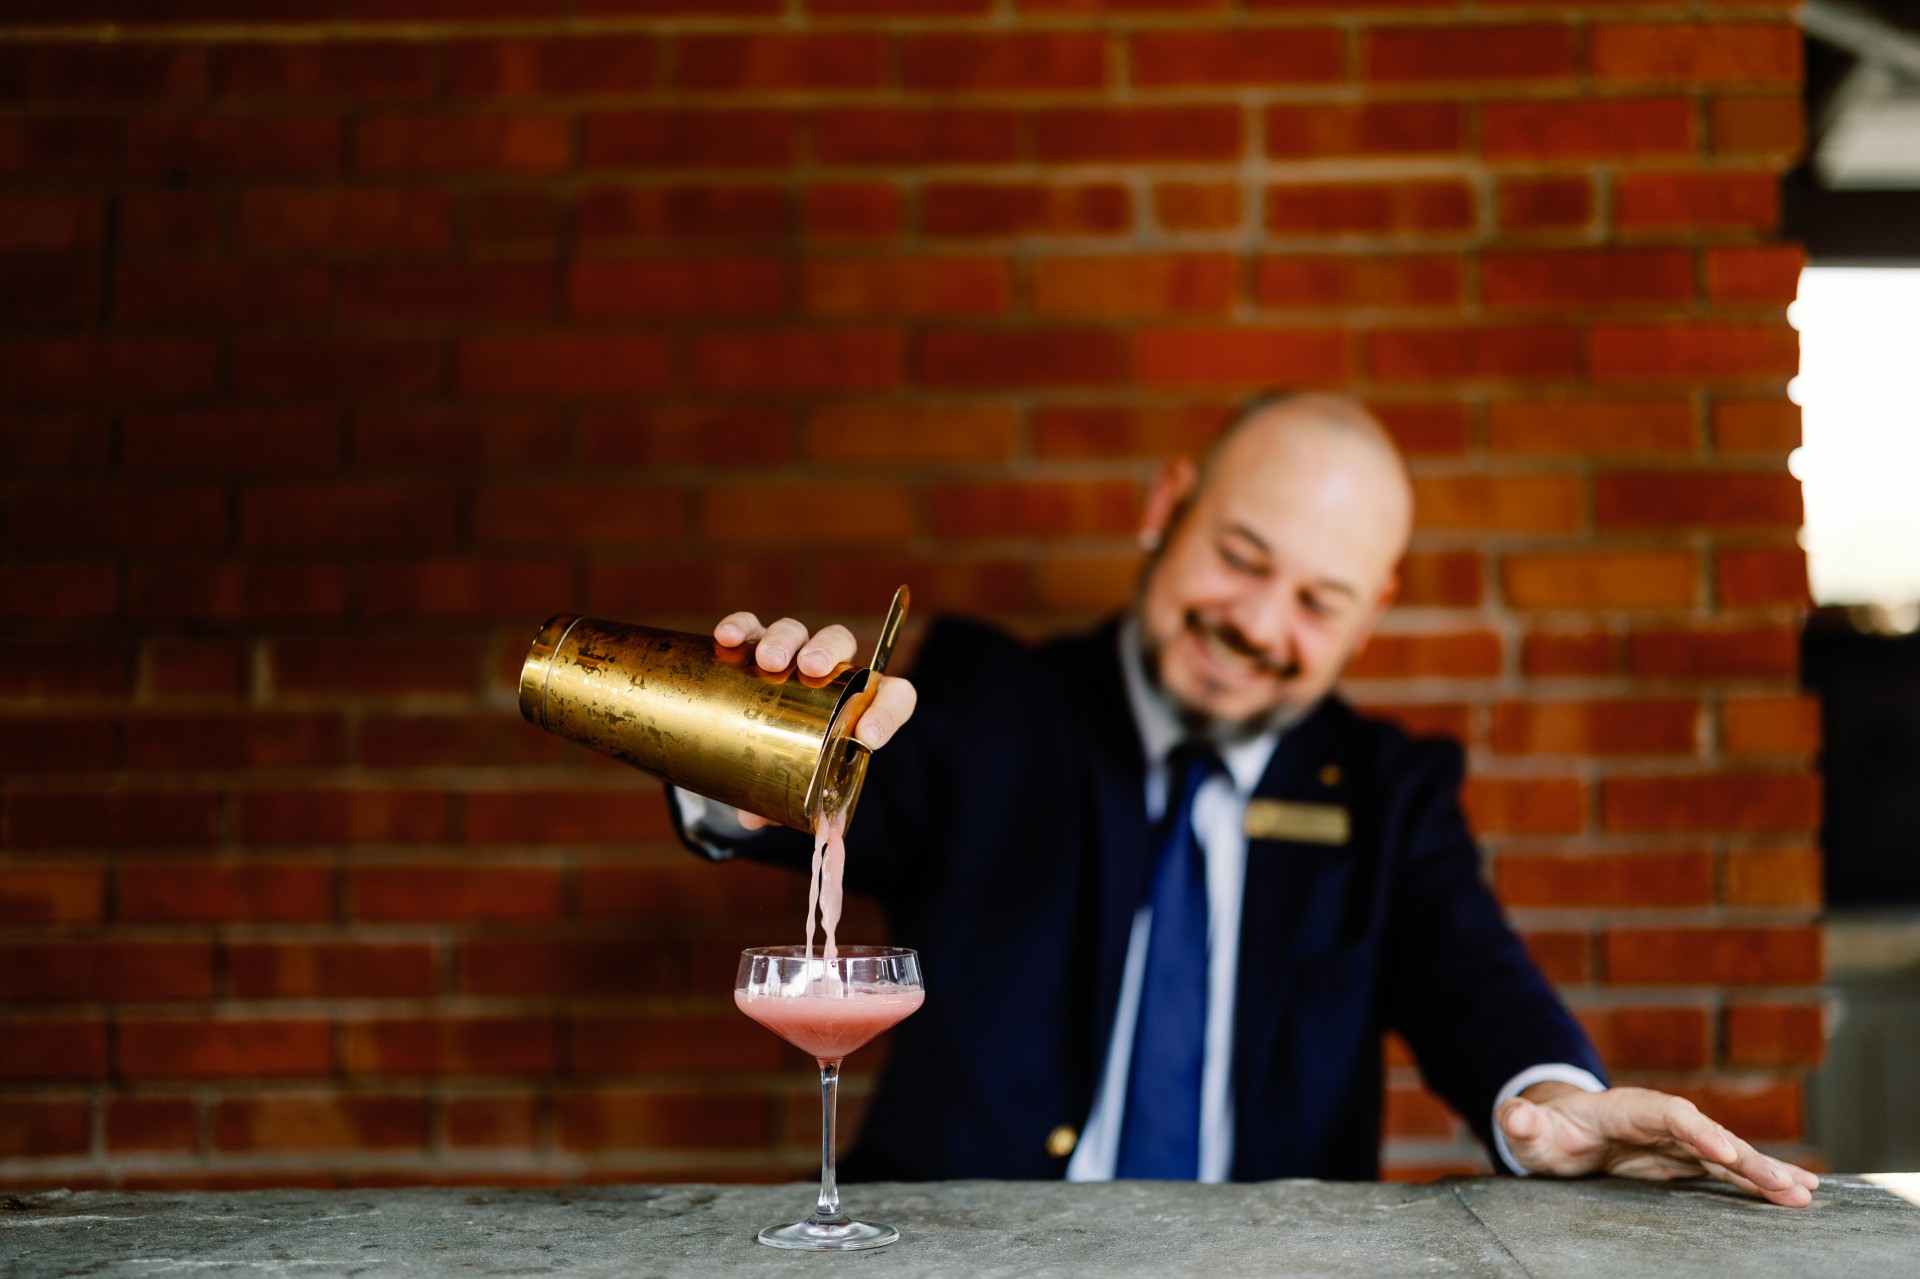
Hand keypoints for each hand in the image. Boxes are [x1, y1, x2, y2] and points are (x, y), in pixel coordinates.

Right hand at [714, 612, 918, 830]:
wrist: (763, 740)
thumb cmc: (794, 763)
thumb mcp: (797, 786)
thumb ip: (780, 803)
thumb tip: (752, 819)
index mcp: (860, 705)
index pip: (895, 696)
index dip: (887, 712)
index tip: (867, 738)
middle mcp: (830, 671)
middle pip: (840, 644)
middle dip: (826, 652)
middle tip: (810, 669)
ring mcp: (791, 654)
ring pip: (796, 633)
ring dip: (783, 640)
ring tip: (767, 661)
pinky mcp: (754, 645)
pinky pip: (750, 628)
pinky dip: (740, 628)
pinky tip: (726, 639)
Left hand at [1497, 1082, 1818, 1207]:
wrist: (1559, 1131)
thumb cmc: (1545, 1131)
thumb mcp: (1529, 1130)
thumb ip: (1522, 1122)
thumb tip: (1512, 1113)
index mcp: (1625, 1109)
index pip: (1667, 1113)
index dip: (1695, 1128)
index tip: (1723, 1149)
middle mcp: (1660, 1122)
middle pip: (1710, 1135)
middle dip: (1747, 1158)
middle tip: (1787, 1184)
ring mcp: (1676, 1142)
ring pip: (1727, 1155)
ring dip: (1764, 1173)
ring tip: (1804, 1194)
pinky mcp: (1684, 1161)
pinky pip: (1727, 1170)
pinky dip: (1759, 1179)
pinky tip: (1798, 1191)